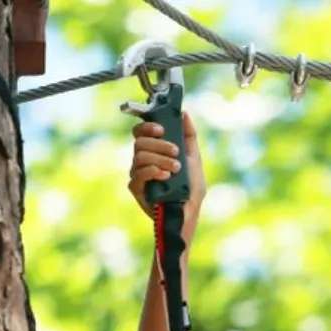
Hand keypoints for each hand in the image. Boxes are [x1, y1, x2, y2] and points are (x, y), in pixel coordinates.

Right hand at [128, 111, 207, 228]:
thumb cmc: (190, 189)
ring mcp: (138, 174)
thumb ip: (189, 137)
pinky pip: (138, 174)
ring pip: (140, 156)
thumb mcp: (194, 159)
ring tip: (176, 168)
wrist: (188, 214)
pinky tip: (165, 176)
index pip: (140, 132)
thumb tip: (185, 114)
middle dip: (159, 144)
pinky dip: (153, 171)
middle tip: (175, 152)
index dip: (148, 127)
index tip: (161, 129)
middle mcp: (142, 161)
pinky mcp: (136, 189)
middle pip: (140, 142)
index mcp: (153, 152)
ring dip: (160, 159)